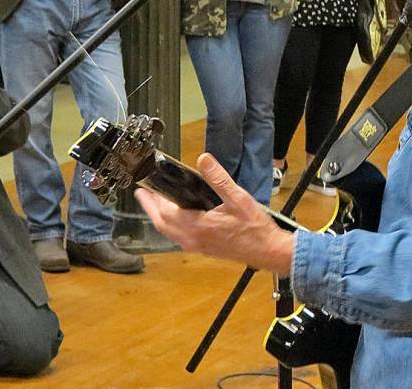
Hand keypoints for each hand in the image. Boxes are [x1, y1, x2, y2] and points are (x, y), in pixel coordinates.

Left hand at [135, 153, 294, 274]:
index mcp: (197, 227)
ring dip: (160, 218)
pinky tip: (178, 218)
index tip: (144, 187)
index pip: (164, 212)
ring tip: (156, 204)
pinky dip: (171, 226)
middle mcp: (193, 239)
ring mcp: (197, 246)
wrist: (268, 251)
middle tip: (143, 194)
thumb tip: (203, 159)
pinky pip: (179, 237)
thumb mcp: (237, 198)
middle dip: (150, 208)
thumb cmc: (255, 228)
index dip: (152, 199)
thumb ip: (218, 178)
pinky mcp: (203, 249)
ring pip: (169, 232)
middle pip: (162, 224)